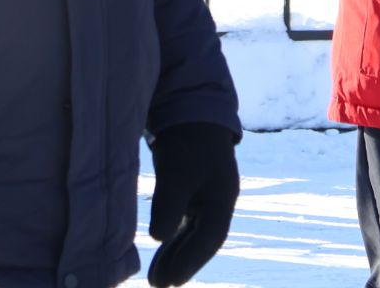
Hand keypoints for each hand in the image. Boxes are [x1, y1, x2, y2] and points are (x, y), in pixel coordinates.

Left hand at [146, 122, 239, 286]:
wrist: (189, 109)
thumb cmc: (186, 140)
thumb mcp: (177, 172)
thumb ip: (168, 205)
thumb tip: (158, 237)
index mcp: (222, 196)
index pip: (210, 238)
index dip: (191, 262)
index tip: (171, 281)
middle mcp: (218, 200)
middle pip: (203, 240)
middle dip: (183, 264)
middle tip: (160, 286)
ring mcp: (206, 195)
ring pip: (193, 233)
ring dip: (176, 255)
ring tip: (157, 279)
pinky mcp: (192, 189)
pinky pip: (185, 222)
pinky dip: (173, 238)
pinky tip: (160, 248)